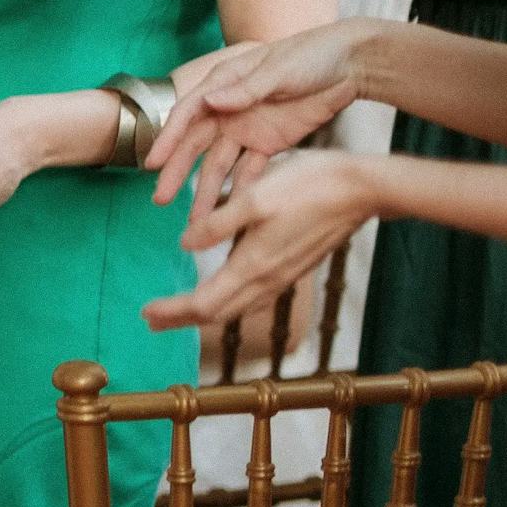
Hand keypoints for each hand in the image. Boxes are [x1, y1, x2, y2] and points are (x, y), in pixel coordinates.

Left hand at [145, 149, 378, 332]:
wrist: (362, 188)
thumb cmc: (308, 186)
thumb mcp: (254, 198)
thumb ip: (217, 224)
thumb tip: (184, 245)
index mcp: (253, 264)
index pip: (204, 302)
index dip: (172, 311)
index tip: (145, 313)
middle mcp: (268, 278)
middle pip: (218, 311)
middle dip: (182, 318)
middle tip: (151, 320)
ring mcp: (283, 274)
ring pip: (238, 306)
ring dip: (205, 311)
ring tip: (180, 310)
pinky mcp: (294, 265)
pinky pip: (255, 295)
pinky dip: (230, 300)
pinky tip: (226, 290)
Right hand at [146, 24, 374, 221]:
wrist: (349, 64)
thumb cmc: (311, 55)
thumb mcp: (278, 70)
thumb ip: (245, 90)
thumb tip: (209, 102)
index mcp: (224, 84)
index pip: (188, 113)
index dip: (169, 138)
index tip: (154, 163)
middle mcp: (228, 109)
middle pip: (196, 144)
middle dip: (178, 172)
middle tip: (161, 199)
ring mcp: (248, 128)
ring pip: (220, 165)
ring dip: (208, 190)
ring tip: (198, 220)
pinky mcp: (270, 143)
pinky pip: (251, 172)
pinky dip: (241, 191)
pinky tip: (232, 212)